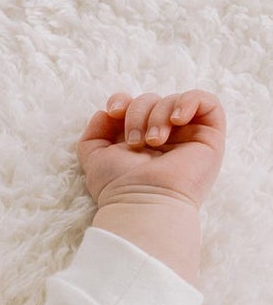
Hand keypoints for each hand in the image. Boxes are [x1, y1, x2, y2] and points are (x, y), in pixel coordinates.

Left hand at [77, 89, 224, 208]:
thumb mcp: (95, 160)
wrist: (143, 204)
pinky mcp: (210, 139)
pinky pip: (208, 102)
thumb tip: (104, 112)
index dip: (123, 101)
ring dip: (158, 115)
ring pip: (174, 101)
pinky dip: (189, 102)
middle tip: (135, 142)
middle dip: (138, 113)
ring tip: (153, 141)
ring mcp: (188, 138)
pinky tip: (176, 121)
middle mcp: (166, 139)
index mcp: (141, 143)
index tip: (113, 112)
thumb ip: (93, 135)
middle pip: (152, 101)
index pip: (135, 107)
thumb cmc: (119, 189)